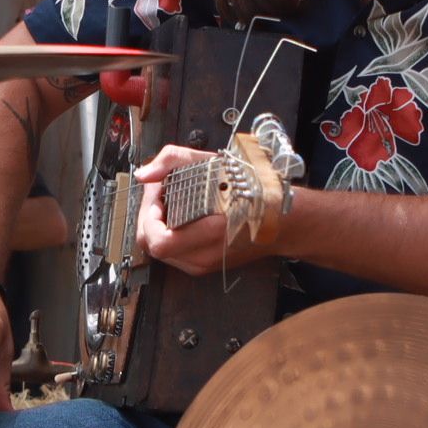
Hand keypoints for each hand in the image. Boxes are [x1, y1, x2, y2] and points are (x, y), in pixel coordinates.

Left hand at [134, 146, 283, 278]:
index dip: (148, 214)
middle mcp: (204, 256)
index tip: (158, 192)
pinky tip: (181, 216)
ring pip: (160, 251)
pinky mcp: (202, 267)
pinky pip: (173, 253)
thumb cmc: (255, 192)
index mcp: (210, 232)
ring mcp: (202, 265)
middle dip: (149, 216)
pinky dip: (169, 233)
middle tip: (160, 193)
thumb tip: (144, 175)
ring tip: (171, 202)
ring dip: (158, 225)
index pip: (157, 240)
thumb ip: (172, 160)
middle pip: (151, 245)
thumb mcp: (214, 162)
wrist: (283, 221)